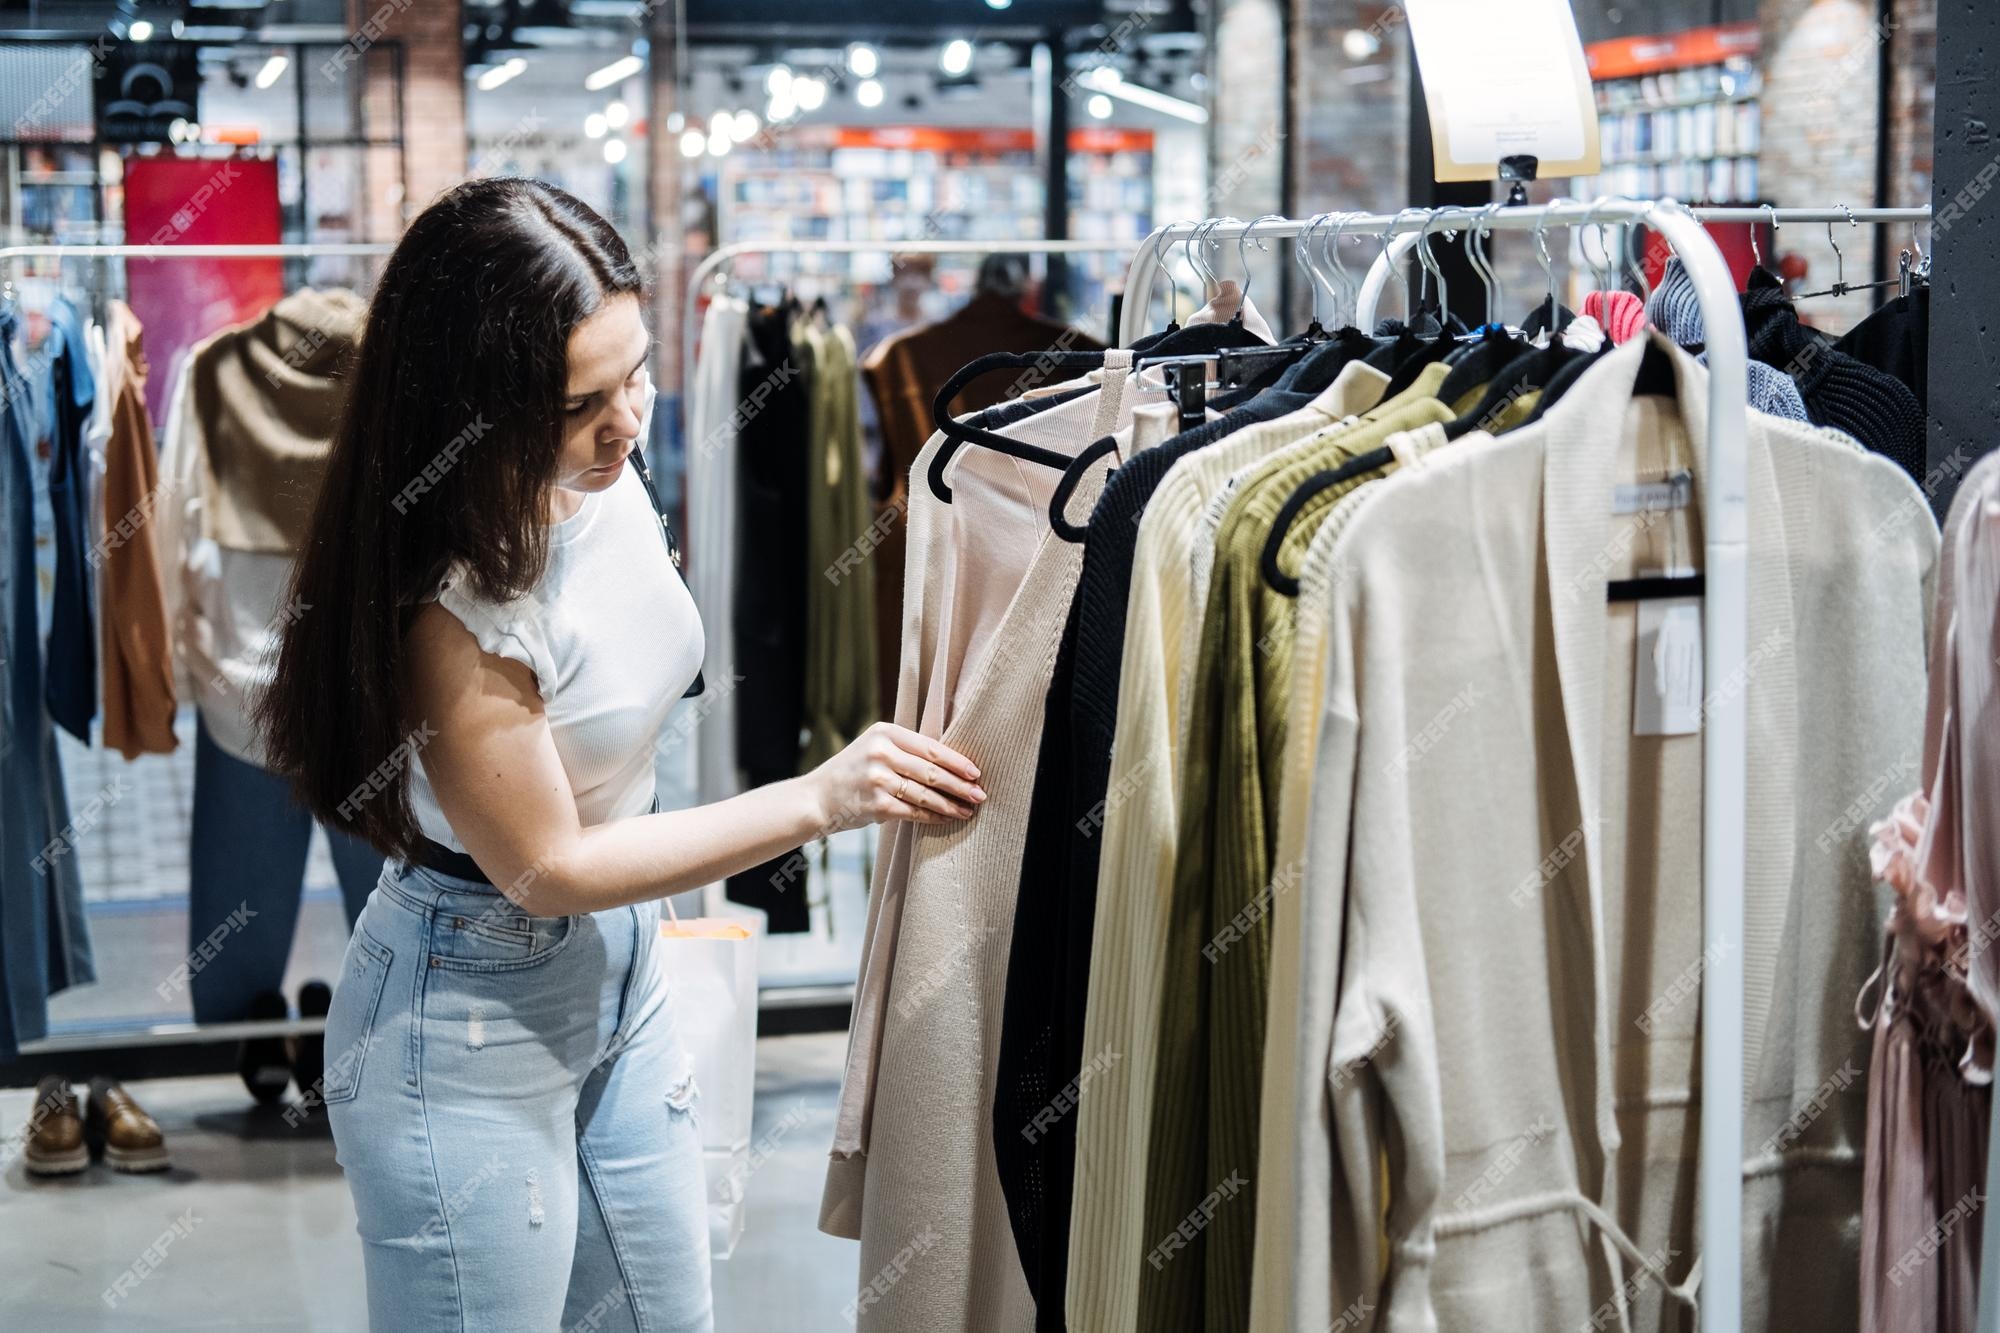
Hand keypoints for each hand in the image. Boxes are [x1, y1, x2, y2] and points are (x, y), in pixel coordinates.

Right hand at [807, 722, 984, 833]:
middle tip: (980, 795)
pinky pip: (914, 812)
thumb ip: (905, 750)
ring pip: (926, 794)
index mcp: (885, 732)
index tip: (976, 772)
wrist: (816, 798)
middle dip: (960, 785)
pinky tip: (947, 819)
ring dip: (951, 804)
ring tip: (969, 810)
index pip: (931, 747)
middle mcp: (881, 752)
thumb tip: (953, 764)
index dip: (958, 761)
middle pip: (932, 771)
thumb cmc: (852, 773)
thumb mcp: (874, 748)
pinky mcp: (876, 804)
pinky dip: (934, 817)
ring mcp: (878, 779)